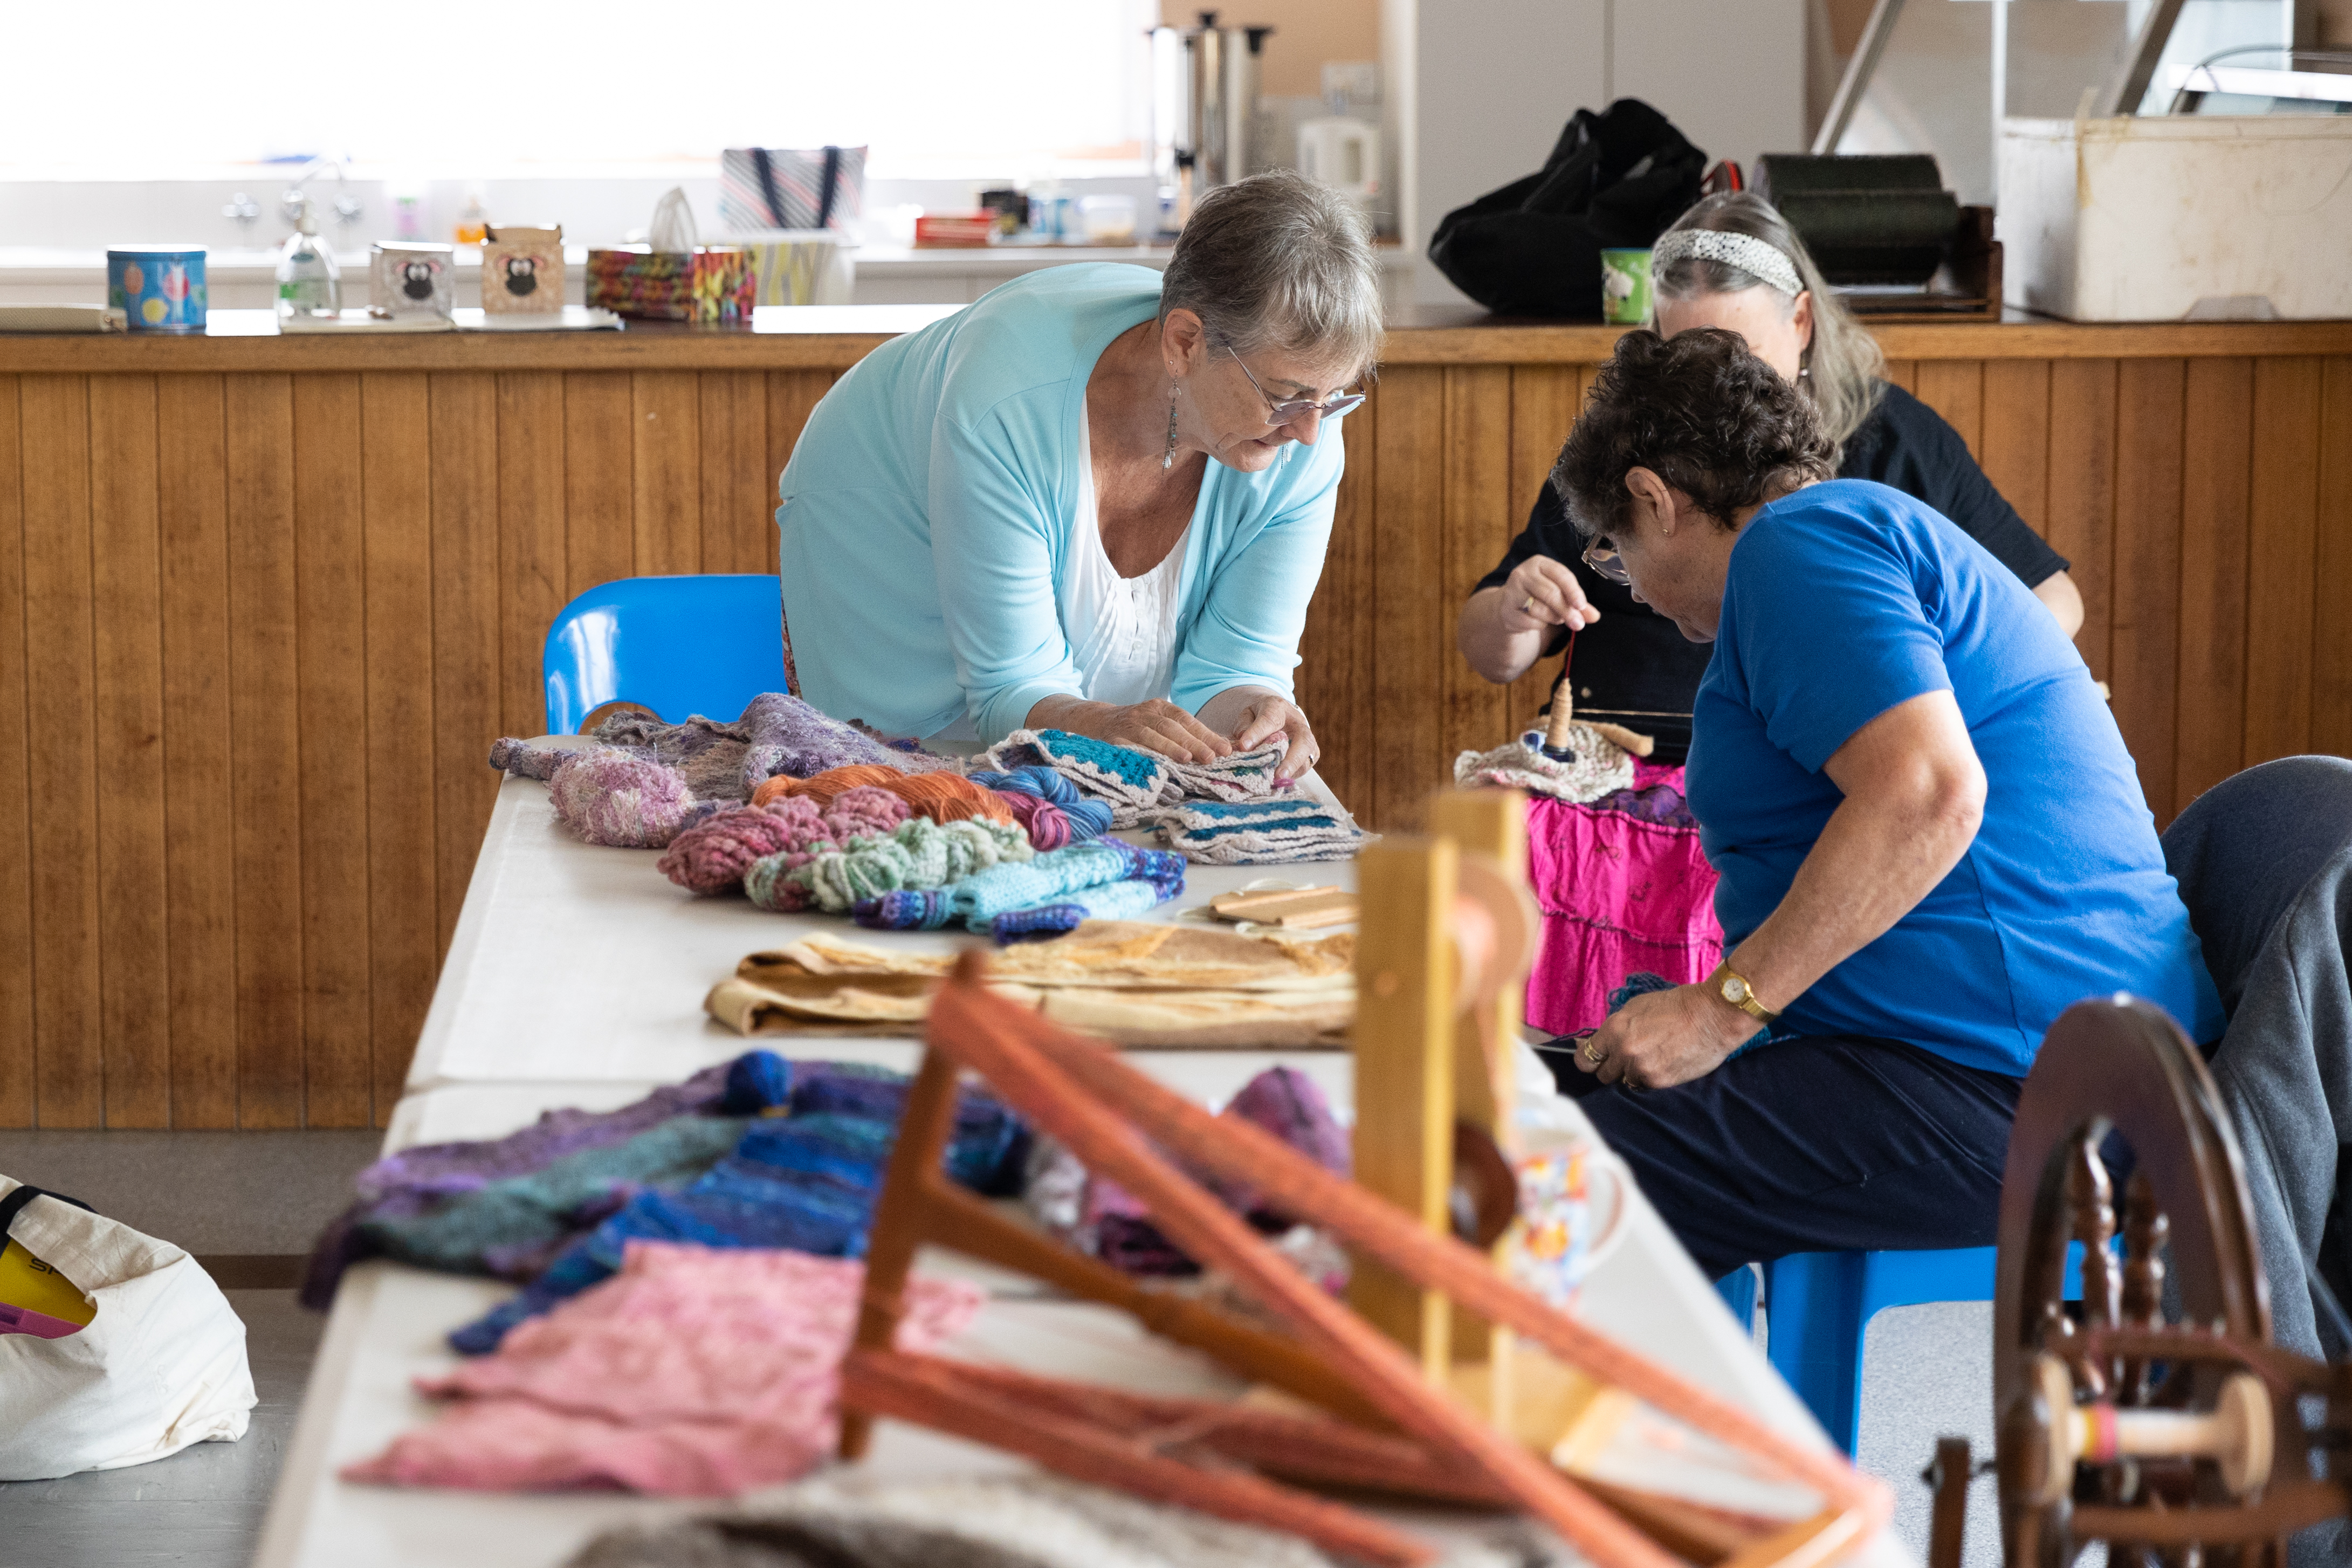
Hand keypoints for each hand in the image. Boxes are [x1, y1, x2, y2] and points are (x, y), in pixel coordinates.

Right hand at [1049, 697, 1232, 765]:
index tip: (1224, 749)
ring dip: (1170, 748)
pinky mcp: (1111, 740)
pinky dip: (1143, 756)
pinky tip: (1156, 766)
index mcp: (1160, 707)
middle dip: (1194, 742)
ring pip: (1151, 735)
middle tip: (1211, 758)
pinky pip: (1129, 748)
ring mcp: (1127, 726)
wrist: (1093, 722)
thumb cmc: (1136, 728)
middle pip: (1172, 727)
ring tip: (1187, 760)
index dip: (1206, 734)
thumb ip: (1184, 735)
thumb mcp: (1158, 724)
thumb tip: (1219, 749)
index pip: (1187, 720)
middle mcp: (1144, 713)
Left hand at [1228, 693, 1318, 780]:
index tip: (1245, 746)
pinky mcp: (1312, 751)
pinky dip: (1295, 773)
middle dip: (1291, 758)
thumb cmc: (1260, 717)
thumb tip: (1244, 746)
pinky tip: (1282, 779)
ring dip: (1294, 769)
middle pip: (1303, 738)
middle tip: (1279, 774)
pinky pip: (1307, 763)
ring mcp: (1307, 736)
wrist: (1278, 715)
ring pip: (1308, 753)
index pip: (1270, 719)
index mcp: (1277, 707)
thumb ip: (1243, 727)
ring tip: (1279, 780)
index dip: (1257, 733)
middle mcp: (1297, 722)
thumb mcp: (1247, 715)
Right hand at [1500, 556, 1599, 635]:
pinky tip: (1541, 622)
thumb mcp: (1560, 593)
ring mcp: (1512, 591)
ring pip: (1540, 609)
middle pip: (1550, 593)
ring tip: (1558, 619)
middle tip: (1578, 624)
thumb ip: (1578, 604)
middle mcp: (1522, 573)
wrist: (1510, 605)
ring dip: (1554, 618)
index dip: (1573, 590)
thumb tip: (1595, 617)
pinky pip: (1530, 621)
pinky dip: (1540, 625)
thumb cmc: (1540, 595)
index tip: (1581, 605)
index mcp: (1539, 563)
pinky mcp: (1507, 609)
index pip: (1560, 574)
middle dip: (1566, 610)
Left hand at [1573, 983, 1760, 1090]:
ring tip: (1653, 1059)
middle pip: (1604, 1075)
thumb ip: (1615, 1028)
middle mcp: (1624, 1051)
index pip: (1585, 1058)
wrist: (1713, 1016)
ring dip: (1634, 1075)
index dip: (1589, 1061)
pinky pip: (1645, 1087)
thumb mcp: (1637, 1007)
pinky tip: (1664, 1065)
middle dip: (1612, 1069)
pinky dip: (1651, 1080)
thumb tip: (1593, 1043)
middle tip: (1628, 1059)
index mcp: (1615, 1029)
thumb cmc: (1677, 1006)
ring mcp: (1642, 1068)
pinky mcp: (1660, 1082)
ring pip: (1625, 1083)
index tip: (1592, 1061)